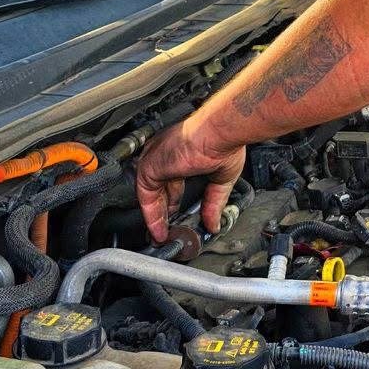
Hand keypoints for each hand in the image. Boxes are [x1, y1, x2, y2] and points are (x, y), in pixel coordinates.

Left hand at [136, 119, 245, 242]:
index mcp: (182, 152)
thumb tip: (214, 223)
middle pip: (159, 188)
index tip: (178, 215)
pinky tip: (158, 229)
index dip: (174, 200)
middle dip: (163, 211)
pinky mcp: (149, 167)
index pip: (173, 180)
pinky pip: (145, 197)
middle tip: (167, 229)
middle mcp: (166, 154)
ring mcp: (156, 160)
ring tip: (161, 236)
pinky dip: (151, 215)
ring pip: (150, 194)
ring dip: (156, 216)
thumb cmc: (223, 142)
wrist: (218, 132)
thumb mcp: (221, 179)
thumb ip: (214, 202)